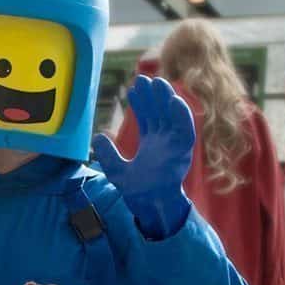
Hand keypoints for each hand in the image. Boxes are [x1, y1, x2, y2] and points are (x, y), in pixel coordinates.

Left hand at [91, 75, 195, 238]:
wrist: (149, 205)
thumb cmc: (137, 192)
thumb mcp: (116, 170)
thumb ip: (108, 154)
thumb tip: (98, 136)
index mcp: (152, 144)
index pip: (147, 118)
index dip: (141, 103)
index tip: (132, 88)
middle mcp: (165, 142)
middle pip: (159, 113)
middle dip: (152, 96)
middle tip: (143, 78)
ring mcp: (175, 146)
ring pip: (173, 116)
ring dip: (168, 99)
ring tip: (158, 82)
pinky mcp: (184, 152)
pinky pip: (186, 130)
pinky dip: (182, 115)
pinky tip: (174, 100)